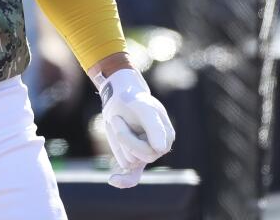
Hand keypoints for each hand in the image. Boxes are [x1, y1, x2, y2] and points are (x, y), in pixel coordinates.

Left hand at [97, 68, 174, 187]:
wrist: (121, 98)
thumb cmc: (135, 100)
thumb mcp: (144, 108)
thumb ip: (154, 127)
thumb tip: (161, 149)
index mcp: (166, 136)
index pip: (150, 150)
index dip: (128, 137)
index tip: (116, 119)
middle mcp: (158, 149)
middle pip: (137, 157)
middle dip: (122, 138)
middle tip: (116, 118)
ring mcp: (145, 155)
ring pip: (128, 161)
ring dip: (118, 142)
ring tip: (120, 124)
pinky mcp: (132, 157)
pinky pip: (132, 176)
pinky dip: (125, 181)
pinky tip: (113, 180)